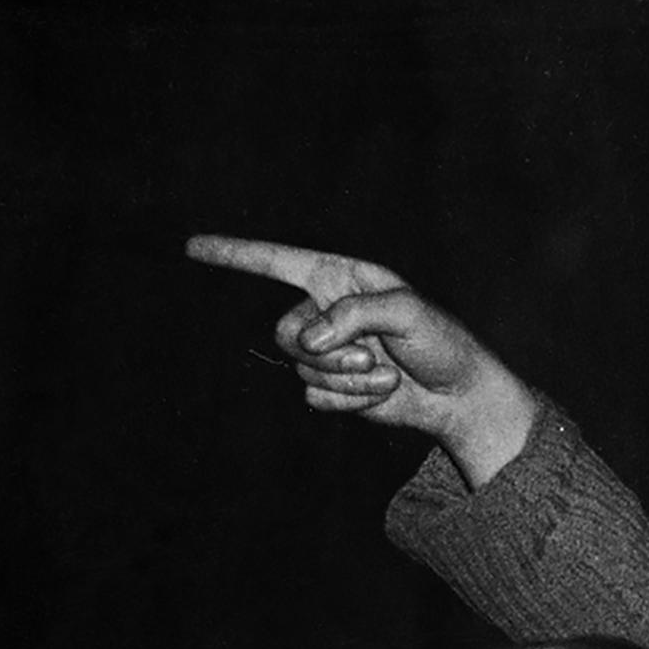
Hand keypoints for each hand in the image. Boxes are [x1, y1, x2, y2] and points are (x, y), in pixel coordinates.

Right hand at [184, 236, 537, 483]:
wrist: (456, 393)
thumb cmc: (439, 341)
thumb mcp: (406, 311)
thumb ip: (355, 312)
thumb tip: (310, 336)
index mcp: (338, 277)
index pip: (275, 262)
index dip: (233, 255)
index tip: (192, 247)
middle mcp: (325, 311)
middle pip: (286, 332)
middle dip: (327, 353)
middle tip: (373, 357)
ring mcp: (326, 353)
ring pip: (302, 370)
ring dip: (347, 379)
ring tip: (385, 374)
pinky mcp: (332, 388)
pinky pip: (316, 397)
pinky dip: (350, 401)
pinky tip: (381, 393)